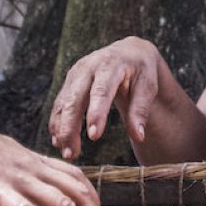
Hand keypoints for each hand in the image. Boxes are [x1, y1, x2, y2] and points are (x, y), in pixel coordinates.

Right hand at [48, 37, 167, 159]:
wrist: (128, 52)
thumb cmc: (141, 71)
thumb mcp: (148, 86)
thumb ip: (140, 110)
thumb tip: (138, 136)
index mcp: (111, 64)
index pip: (102, 90)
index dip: (96, 113)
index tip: (94, 136)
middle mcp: (88, 67)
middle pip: (75, 98)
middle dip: (70, 126)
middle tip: (72, 153)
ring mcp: (75, 74)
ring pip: (64, 103)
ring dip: (62, 129)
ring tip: (67, 153)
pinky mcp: (69, 82)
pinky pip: (59, 104)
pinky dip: (57, 123)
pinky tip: (58, 141)